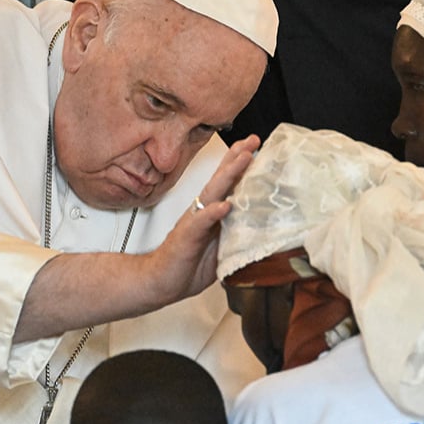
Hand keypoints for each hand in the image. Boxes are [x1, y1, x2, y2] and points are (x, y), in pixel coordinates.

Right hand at [144, 135, 259, 302]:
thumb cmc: (189, 264)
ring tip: (243, 159)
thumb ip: (237, 231)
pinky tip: (223, 205)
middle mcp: (202, 211)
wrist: (161, 282)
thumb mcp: (221, 246)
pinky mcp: (186, 237)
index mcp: (211, 211)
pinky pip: (200, 222)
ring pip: (212, 192)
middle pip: (221, 178)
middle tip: (252, 140)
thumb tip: (262, 226)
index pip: (228, 182)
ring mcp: (194, 221)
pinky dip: (212, 213)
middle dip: (237, 158)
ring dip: (229, 175)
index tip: (256, 145)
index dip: (241, 164)